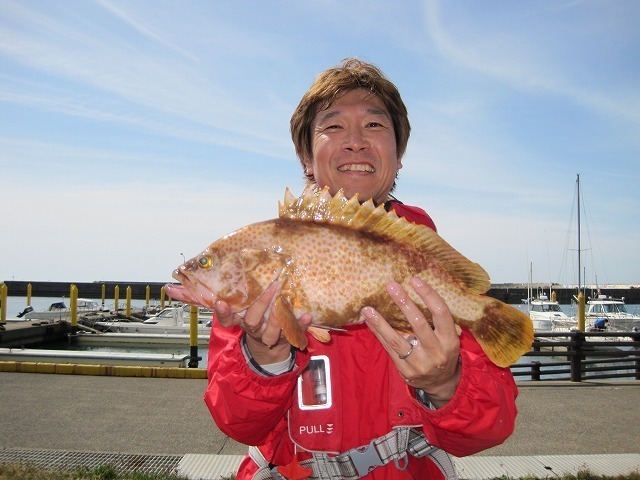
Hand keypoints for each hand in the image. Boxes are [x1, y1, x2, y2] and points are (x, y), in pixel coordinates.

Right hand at [214, 281, 311, 364]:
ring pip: (271, 333)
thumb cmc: (259, 315)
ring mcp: (269, 336)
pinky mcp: (286, 339)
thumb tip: (253, 259)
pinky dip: (301, 324)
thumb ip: (249, 291)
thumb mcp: (249, 306)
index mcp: (242, 319)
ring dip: (277, 319)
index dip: (223, 313)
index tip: (221, 302)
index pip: (227, 319)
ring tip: (283, 304)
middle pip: (252, 321)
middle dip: (261, 305)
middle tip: (270, 288)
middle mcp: (254, 328)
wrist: (271, 346)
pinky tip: (307, 315)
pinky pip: (294, 333)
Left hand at [362, 277, 460, 407]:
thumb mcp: (448, 338)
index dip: (428, 295)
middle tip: (391, 285)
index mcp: (449, 340)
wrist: (441, 384)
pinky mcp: (406, 370)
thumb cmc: (443, 352)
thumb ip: (435, 321)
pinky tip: (369, 320)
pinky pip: (389, 348)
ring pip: (397, 339)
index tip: (415, 280)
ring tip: (368, 308)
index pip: (441, 313)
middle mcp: (436, 351)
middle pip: (418, 323)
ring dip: (380, 322)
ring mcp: (420, 363)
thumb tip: (412, 291)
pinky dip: (378, 333)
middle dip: (403, 302)